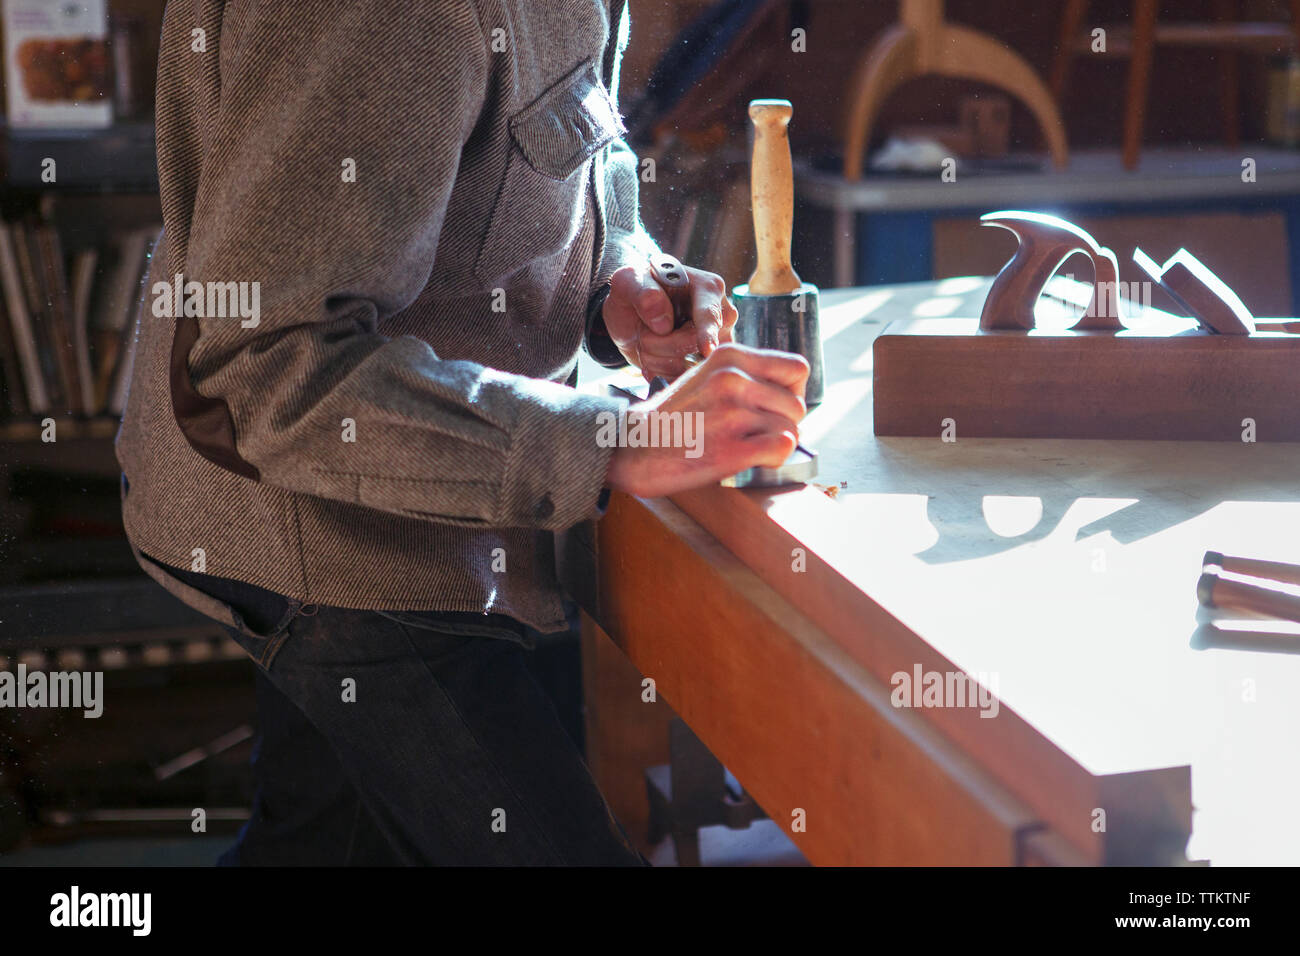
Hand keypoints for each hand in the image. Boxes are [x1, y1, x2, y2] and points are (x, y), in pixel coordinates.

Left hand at [602, 258, 738, 380]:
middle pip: (695, 345)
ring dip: (657, 360)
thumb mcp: (628, 281)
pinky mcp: (704, 363)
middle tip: (643, 332)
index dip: (708, 333)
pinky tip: (651, 358)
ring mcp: (715, 342)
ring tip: (647, 341)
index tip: (707, 349)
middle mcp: (720, 316)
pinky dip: (660, 373)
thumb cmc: (636, 290)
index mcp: (708, 288)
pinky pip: (684, 380)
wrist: (632, 314)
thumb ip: (642, 292)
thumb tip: (662, 320)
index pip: (709, 315)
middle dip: (660, 345)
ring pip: (688, 367)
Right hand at [604, 343, 809, 498]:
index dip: (792, 392)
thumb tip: (790, 391)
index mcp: (730, 356)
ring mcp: (731, 413)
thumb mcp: (706, 375)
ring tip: (749, 446)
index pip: (797, 368)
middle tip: (757, 433)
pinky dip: (774, 459)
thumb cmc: (672, 416)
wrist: (632, 447)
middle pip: (797, 405)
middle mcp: (733, 379)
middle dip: (784, 423)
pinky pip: (783, 448)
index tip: (774, 407)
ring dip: (776, 443)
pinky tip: (752, 459)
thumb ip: (745, 374)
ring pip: (791, 429)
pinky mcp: (730, 448)